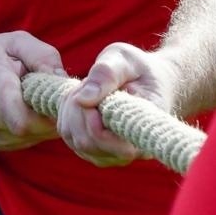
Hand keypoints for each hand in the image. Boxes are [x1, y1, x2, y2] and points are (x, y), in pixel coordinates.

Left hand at [57, 42, 179, 166]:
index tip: (87, 93)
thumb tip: (83, 99)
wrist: (148, 81)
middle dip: (77, 107)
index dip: (93, 122)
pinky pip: (69, 135)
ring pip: (74, 138)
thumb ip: (106, 74)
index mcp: (143, 131)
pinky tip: (82, 97)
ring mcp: (109, 154)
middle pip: (85, 140)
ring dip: (70, 108)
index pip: (110, 142)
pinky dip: (67, 113)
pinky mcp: (94, 150)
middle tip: (88, 81)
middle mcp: (128, 151)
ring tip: (87, 87)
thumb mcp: (125, 60)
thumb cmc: (140, 69)